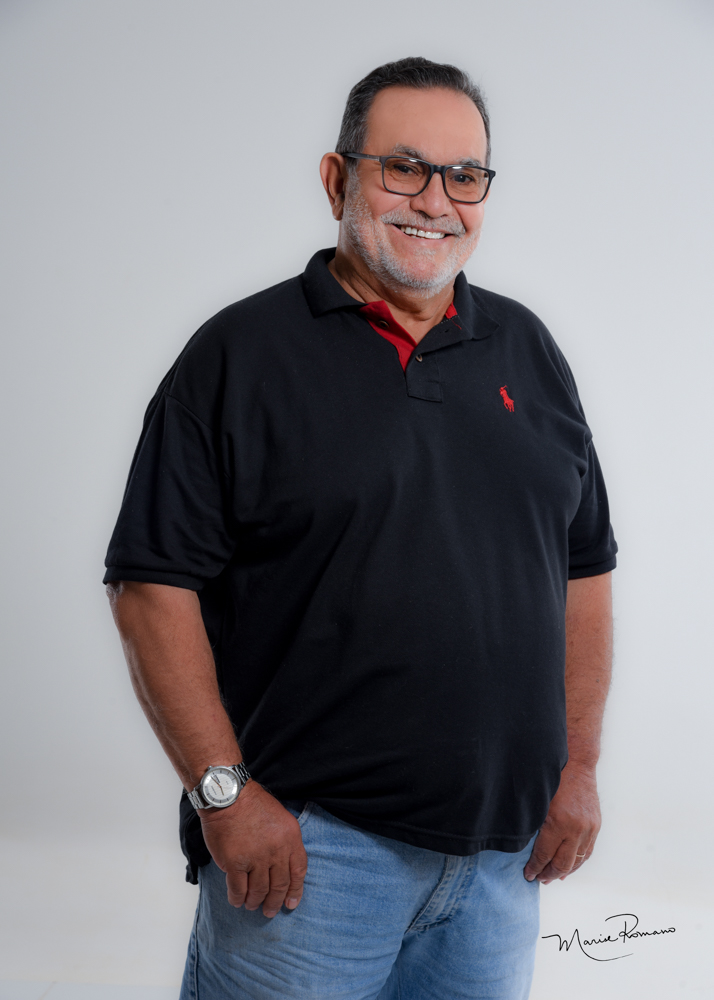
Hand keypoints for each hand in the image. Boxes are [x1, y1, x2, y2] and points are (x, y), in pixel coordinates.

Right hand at [198, 780, 307, 917]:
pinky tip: (237, 901)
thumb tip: (284, 866)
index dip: (296, 890)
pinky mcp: (235, 863)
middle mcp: (276, 850)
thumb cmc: (253, 804)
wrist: (228, 796)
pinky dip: (238, 898)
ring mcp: (256, 858)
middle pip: (280, 885)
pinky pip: (238, 889)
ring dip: (256, 901)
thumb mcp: (281, 818)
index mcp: (291, 838)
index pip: (298, 871)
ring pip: (259, 890)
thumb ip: (285, 841)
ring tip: (252, 905)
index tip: (292, 903)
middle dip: (275, 902)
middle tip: (270, 911)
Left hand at [524, 762, 600, 883]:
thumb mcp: (538, 802)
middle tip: (539, 879)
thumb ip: (534, 826)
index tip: (528, 875)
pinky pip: (587, 851)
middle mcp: (576, 829)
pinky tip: (569, 867)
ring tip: (553, 877)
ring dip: (565, 871)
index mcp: (558, 823)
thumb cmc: (552, 780)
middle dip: (549, 873)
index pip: (544, 854)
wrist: (576, 765)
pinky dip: (578, 862)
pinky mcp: (596, 826)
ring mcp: (589, 828)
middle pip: (562, 863)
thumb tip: (526, 849)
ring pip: (577, 860)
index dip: (535, 867)